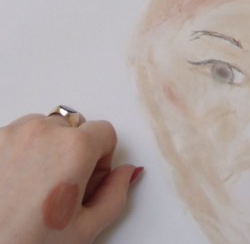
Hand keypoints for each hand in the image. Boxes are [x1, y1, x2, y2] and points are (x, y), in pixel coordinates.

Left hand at [0, 112, 141, 243]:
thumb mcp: (83, 231)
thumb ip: (114, 196)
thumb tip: (126, 173)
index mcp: (74, 149)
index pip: (106, 132)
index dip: (102, 160)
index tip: (89, 181)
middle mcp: (44, 131)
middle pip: (74, 128)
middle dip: (74, 154)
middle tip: (61, 191)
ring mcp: (14, 133)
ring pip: (45, 128)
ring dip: (46, 149)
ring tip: (35, 188)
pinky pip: (17, 135)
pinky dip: (21, 152)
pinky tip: (15, 184)